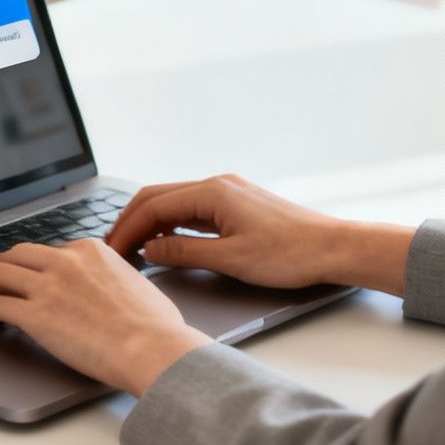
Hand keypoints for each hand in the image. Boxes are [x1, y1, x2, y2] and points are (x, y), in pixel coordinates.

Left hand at [0, 240, 211, 395]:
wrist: (152, 347)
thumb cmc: (156, 326)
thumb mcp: (136, 283)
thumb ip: (115, 278)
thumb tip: (115, 288)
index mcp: (90, 250)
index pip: (49, 252)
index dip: (34, 269)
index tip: (30, 282)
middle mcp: (65, 261)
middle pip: (16, 255)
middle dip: (2, 270)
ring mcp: (47, 286)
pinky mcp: (34, 315)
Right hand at [105, 174, 412, 293]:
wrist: (333, 248)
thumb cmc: (290, 254)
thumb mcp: (230, 260)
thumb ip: (184, 253)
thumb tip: (150, 251)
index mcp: (213, 192)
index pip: (153, 206)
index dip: (127, 229)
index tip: (111, 250)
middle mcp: (218, 185)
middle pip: (159, 198)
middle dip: (131, 221)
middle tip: (112, 248)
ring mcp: (229, 193)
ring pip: (175, 203)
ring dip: (151, 224)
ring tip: (132, 248)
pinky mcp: (238, 205)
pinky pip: (194, 211)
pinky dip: (172, 225)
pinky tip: (166, 244)